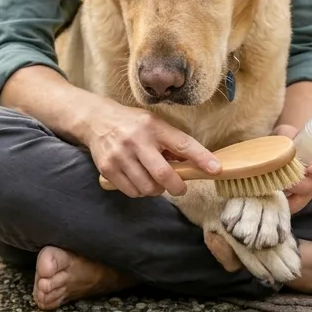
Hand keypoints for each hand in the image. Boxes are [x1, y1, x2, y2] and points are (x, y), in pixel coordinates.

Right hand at [88, 100, 220, 197]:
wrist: (96, 120)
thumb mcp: (154, 124)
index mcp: (153, 126)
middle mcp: (137, 140)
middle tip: (180, 188)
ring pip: (147, 187)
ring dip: (157, 190)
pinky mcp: (108, 169)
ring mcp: (120, 156)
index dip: (201, 158)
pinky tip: (139, 180)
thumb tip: (192, 165)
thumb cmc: (132, 124)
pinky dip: (140, 191)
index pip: (183, 144)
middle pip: (163, 174)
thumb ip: (172, 144)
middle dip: (177, 187)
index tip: (215, 169)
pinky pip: (132, 191)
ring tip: (155, 181)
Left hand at [272, 124, 311, 213]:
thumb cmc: (287, 138)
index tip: (310, 166)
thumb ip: (286, 135)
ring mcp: (308, 188)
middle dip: (300, 183)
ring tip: (277, 185)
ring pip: (304, 197)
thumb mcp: (286, 132)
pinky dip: (285, 204)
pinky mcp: (297, 199)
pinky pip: (294, 206)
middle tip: (286, 178)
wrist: (278, 148)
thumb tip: (284, 144)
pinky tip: (275, 198)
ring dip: (290, 193)